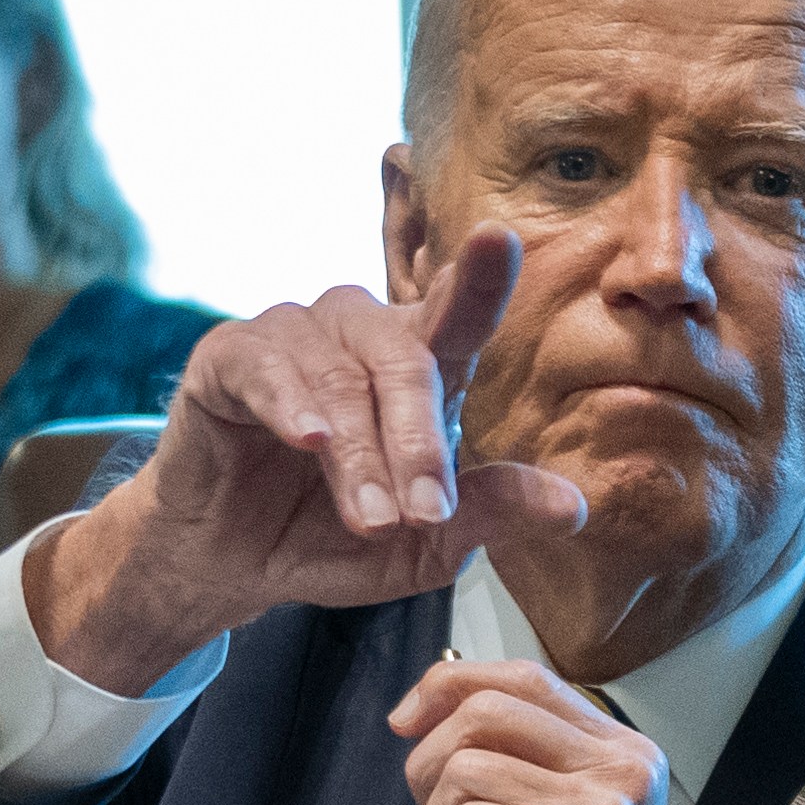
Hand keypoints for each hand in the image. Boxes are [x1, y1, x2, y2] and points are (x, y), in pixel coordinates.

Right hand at [26, 226, 585, 693]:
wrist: (232, 564)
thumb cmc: (333, 538)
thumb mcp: (424, 544)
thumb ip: (490, 512)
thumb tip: (575, 510)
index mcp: (418, 365)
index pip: (459, 314)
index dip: (479, 278)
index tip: (498, 240)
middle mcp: (360, 335)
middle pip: (406, 360)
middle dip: (419, 444)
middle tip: (423, 516)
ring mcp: (294, 336)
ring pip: (341, 378)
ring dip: (358, 454)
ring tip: (370, 520)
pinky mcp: (228, 356)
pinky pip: (265, 367)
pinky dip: (291, 404)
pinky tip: (307, 438)